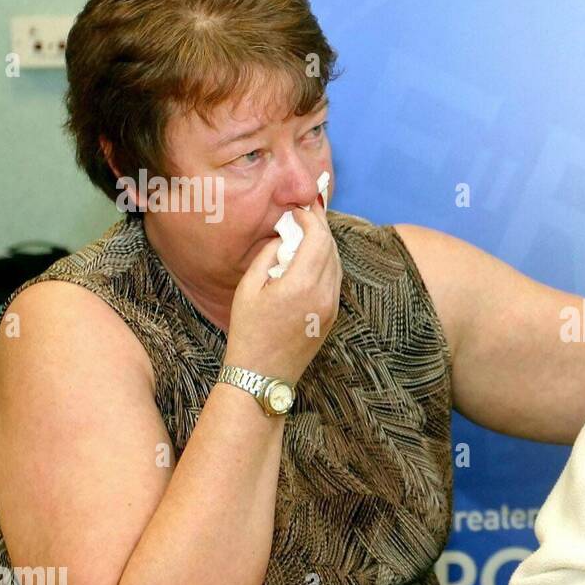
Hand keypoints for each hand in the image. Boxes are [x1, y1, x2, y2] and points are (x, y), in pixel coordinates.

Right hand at [225, 198, 341, 383]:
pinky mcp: (332, 317)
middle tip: (307, 212)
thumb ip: (268, 255)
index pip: (318, 239)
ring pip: (337, 264)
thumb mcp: (249, 288)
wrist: (262, 375)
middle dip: (320, 227)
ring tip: (308, 231)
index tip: (298, 209)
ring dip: (325, 244)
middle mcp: (323, 295)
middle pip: (331, 248)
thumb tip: (283, 235)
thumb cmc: (248, 331)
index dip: (311, 219)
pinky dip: (326, 263)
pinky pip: (335, 281)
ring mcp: (331, 307)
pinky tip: (311, 258)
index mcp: (301, 285)